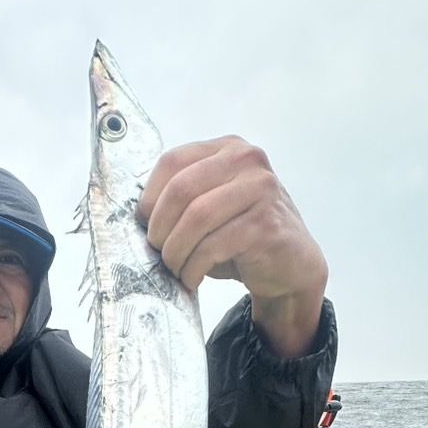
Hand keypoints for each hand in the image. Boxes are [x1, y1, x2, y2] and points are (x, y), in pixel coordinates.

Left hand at [138, 137, 327, 357]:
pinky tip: (193, 278)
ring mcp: (260, 189)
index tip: (145, 226)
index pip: (172, 161)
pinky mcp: (265, 224)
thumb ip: (183, 200)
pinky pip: (213, 246)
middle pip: (180, 190)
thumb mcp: (211, 208)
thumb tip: (137, 217)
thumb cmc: (242, 238)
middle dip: (160, 228)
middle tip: (158, 253)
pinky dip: (194, 268)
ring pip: (195, 218)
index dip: (149, 198)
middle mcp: (247, 161)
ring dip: (175, 252)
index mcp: (227, 149)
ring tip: (176, 269)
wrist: (290, 265)